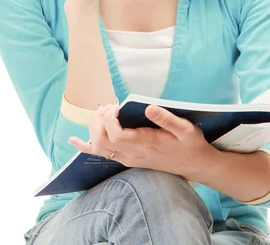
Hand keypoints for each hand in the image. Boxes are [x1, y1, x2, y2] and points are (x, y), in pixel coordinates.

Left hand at [68, 103, 219, 182]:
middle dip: (99, 120)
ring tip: (105, 111)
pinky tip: (75, 140)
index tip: (118, 105)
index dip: (109, 119)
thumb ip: (167, 118)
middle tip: (111, 105)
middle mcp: (133, 153)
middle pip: (101, 140)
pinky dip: (86, 147)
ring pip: (98, 147)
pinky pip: (102, 154)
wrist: (195, 165)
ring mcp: (128, 157)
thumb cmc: (190, 144)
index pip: (115, 135)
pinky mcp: (128, 158)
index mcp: (145, 144)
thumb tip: (148, 107)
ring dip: (94, 127)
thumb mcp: (185, 129)